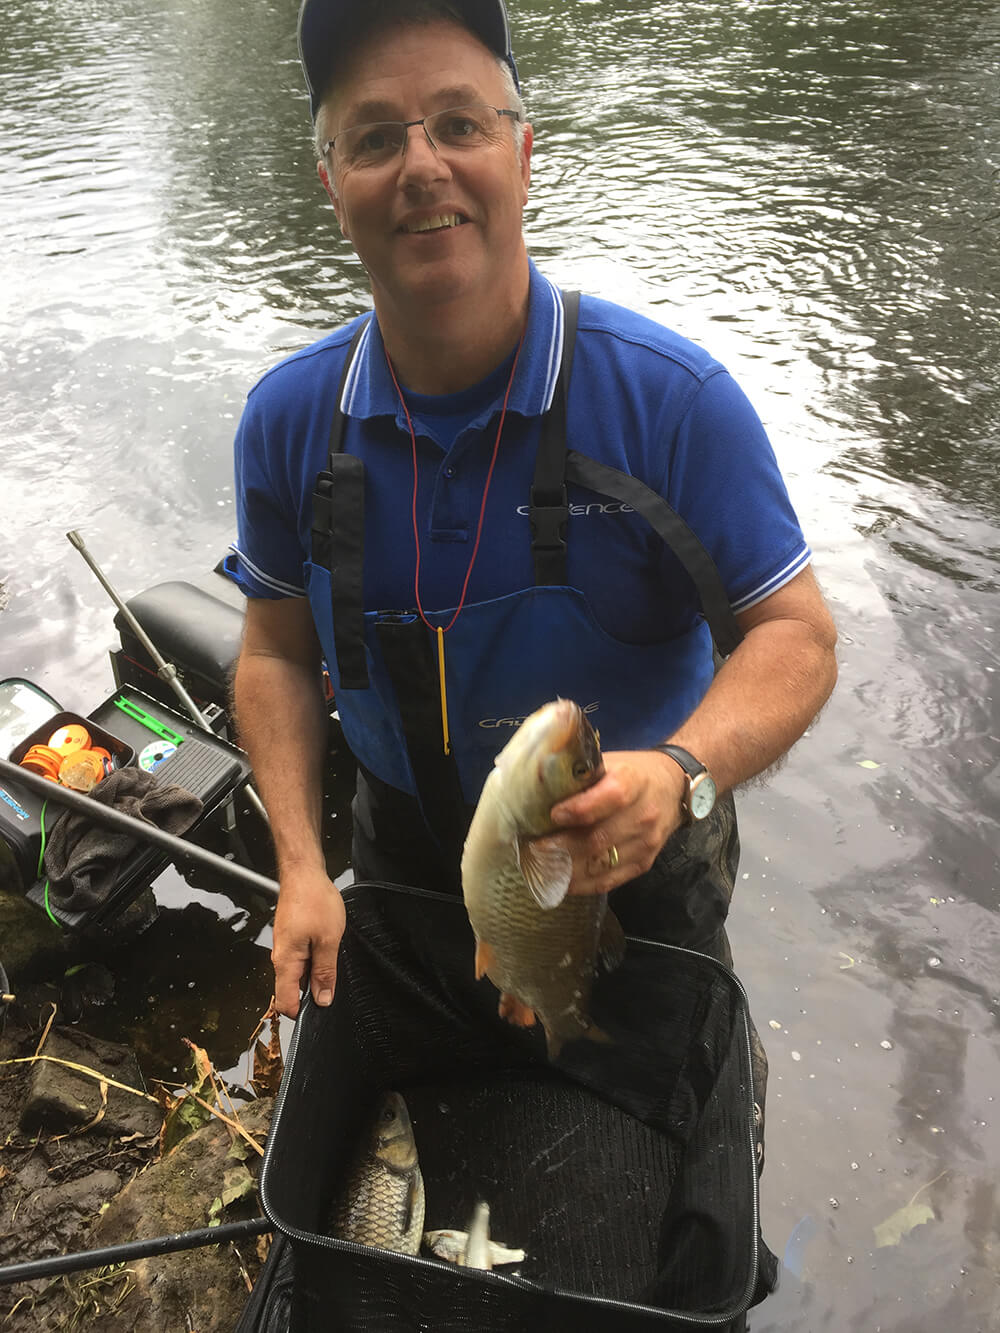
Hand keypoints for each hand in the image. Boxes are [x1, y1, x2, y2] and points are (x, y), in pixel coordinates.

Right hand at [271, 864, 346, 1017]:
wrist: (303, 872)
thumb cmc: (314, 900)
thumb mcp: (328, 940)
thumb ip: (325, 972)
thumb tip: (322, 1000)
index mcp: (286, 962)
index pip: (285, 1003)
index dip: (302, 1012)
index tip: (321, 1010)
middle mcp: (280, 957)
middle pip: (292, 990)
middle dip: (312, 992)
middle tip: (333, 981)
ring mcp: (285, 947)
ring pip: (298, 974)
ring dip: (314, 973)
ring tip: (330, 958)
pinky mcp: (290, 938)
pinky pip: (300, 959)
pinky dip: (313, 959)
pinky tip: (326, 948)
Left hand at [541, 750, 686, 895]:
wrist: (672, 786)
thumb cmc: (631, 772)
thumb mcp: (609, 762)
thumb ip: (580, 776)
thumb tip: (536, 789)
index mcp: (634, 781)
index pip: (611, 797)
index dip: (581, 809)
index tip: (554, 815)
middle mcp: (643, 814)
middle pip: (599, 838)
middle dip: (561, 847)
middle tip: (532, 849)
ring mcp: (646, 843)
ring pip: (601, 864)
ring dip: (566, 870)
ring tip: (539, 867)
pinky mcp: (644, 863)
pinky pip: (608, 881)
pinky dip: (581, 884)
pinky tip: (560, 881)